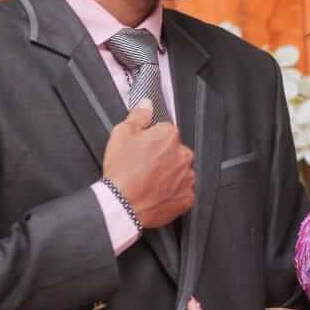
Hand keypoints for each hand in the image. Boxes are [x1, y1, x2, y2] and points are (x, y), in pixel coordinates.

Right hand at [103, 100, 194, 228]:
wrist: (122, 205)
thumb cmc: (122, 171)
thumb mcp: (122, 134)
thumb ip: (138, 116)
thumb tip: (147, 104)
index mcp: (170, 136)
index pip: (165, 131)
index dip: (151, 140)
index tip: (142, 149)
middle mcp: (183, 155)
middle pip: (175, 151)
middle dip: (163, 156)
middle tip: (143, 166)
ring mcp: (187, 178)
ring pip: (180, 171)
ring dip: (169, 174)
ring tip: (149, 182)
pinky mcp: (186, 198)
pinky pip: (182, 192)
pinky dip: (172, 193)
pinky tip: (156, 193)